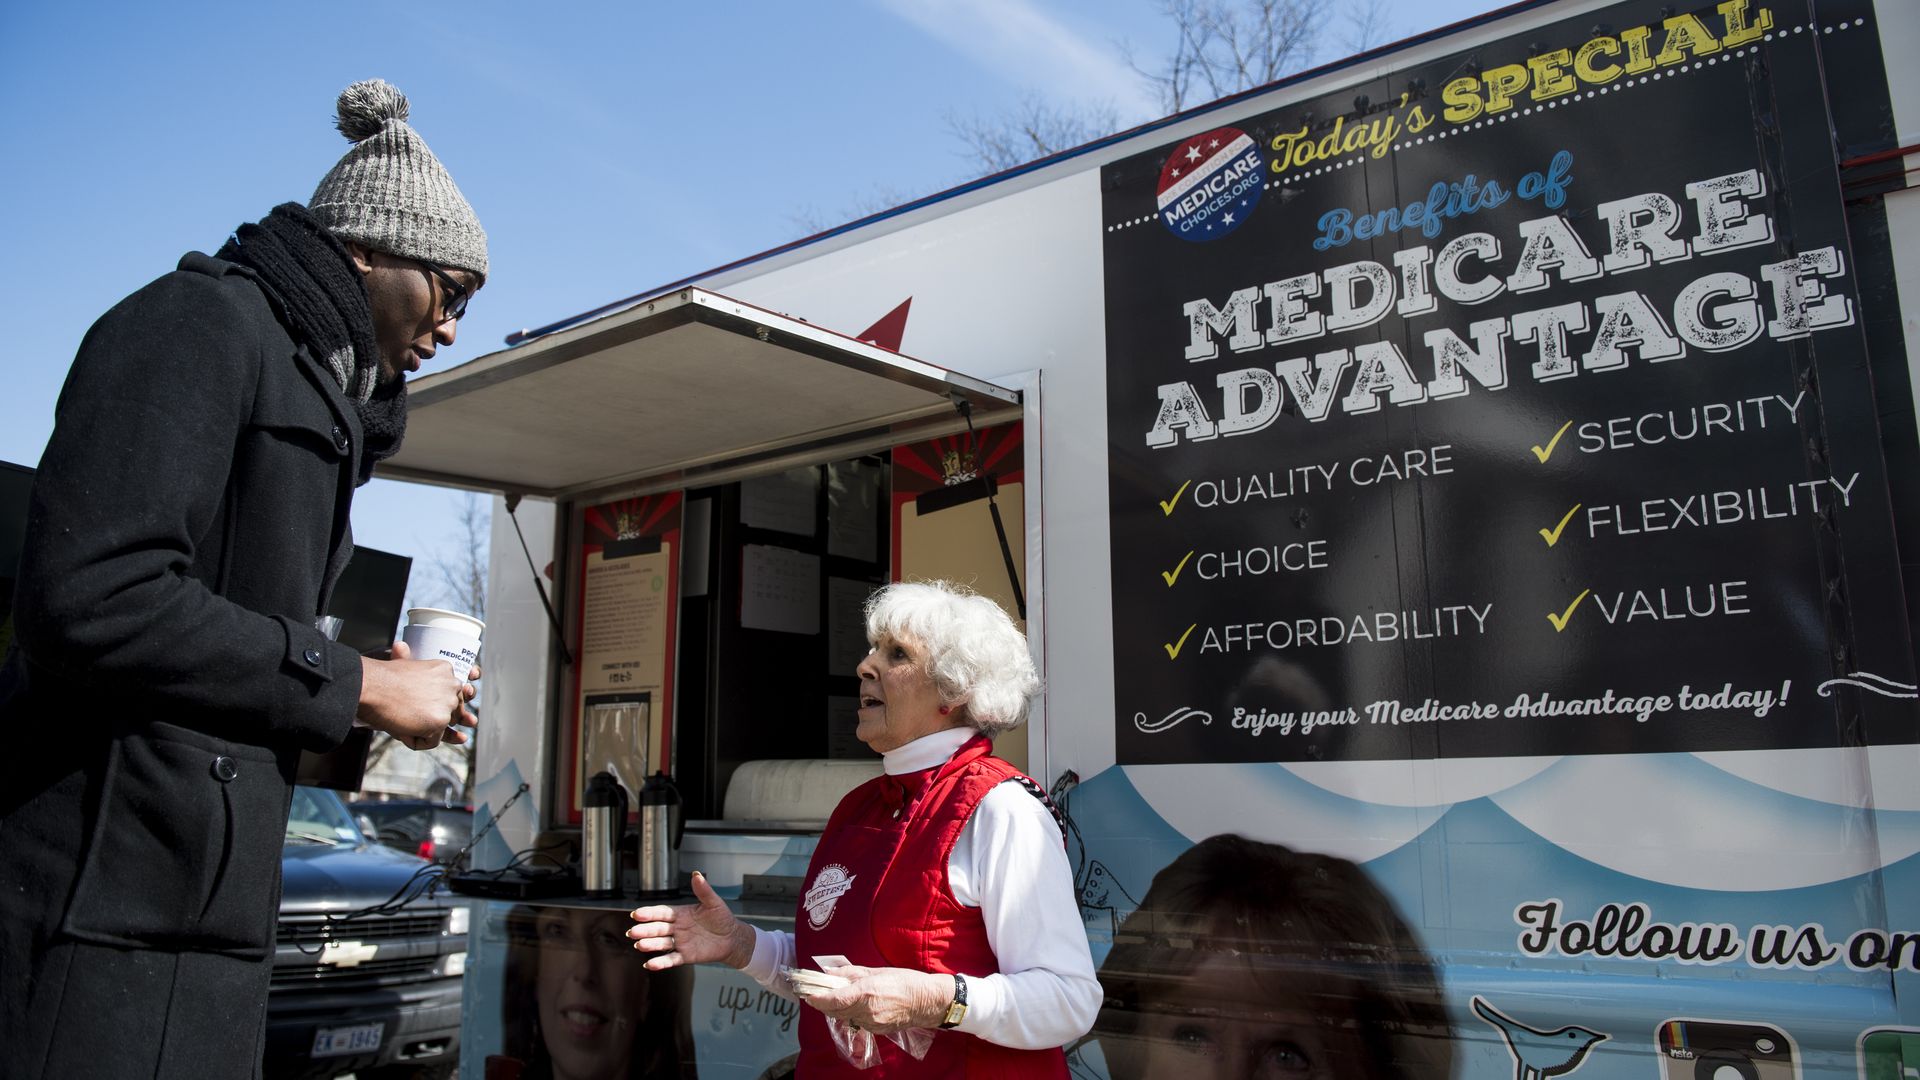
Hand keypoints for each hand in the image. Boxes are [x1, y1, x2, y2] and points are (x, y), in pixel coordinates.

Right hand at [356, 640, 479, 748]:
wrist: (370, 687)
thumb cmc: (380, 678)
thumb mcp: (399, 663)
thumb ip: (406, 658)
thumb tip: (401, 645)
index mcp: (445, 670)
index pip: (452, 695)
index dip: (434, 705)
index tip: (417, 706)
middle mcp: (452, 684)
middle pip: (449, 713)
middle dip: (430, 719)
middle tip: (406, 713)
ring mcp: (448, 703)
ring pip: (440, 728)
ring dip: (421, 730)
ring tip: (401, 719)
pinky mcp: (440, 720)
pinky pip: (431, 741)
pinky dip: (415, 741)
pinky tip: (400, 728)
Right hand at [628, 870, 754, 970]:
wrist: (732, 938)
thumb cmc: (722, 918)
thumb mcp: (713, 903)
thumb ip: (703, 890)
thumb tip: (696, 874)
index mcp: (680, 914)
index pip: (661, 913)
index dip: (649, 914)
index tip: (637, 914)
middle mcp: (676, 928)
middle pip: (657, 929)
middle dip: (645, 930)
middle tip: (632, 932)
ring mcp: (680, 942)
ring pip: (661, 943)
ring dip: (650, 945)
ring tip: (639, 945)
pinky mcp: (685, 956)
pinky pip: (671, 959)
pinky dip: (660, 962)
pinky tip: (650, 964)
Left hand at [804, 965, 954, 1033]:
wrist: (927, 1002)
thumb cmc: (906, 981)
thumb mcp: (877, 971)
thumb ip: (852, 973)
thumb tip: (832, 973)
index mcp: (866, 992)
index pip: (833, 999)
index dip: (817, 998)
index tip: (807, 994)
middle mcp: (866, 1010)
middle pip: (835, 1010)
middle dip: (825, 1003)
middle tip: (818, 992)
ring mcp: (871, 1023)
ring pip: (845, 1017)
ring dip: (838, 1008)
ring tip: (840, 995)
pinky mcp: (877, 1030)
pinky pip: (857, 1021)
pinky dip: (852, 1013)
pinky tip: (858, 1004)